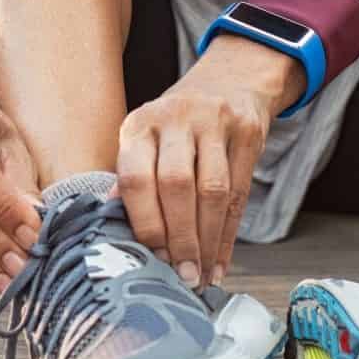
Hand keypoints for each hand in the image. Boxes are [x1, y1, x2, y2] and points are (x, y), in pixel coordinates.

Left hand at [115, 37, 297, 287]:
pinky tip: (220, 261)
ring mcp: (214, 121)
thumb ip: (131, 179)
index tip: (151, 259)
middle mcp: (174, 118)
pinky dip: (228, 234)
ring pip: (212, 191)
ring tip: (200, 275)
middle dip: (179, 238)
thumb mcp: (146, 141)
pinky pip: (240, 192)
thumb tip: (111, 226)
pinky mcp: (247, 131)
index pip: (135, 177)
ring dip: (206, 241)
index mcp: (138, 125)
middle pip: (176, 185)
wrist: (228, 82)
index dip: (145, 223)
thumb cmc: (177, 127)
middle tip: (181, 276)